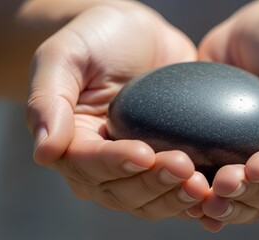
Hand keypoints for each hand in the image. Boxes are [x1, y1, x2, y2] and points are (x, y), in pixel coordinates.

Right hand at [26, 2, 208, 219]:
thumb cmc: (95, 39)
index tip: (142, 153)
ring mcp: (137, 166)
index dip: (115, 164)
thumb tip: (44, 152)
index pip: (89, 165)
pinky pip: (177, 189)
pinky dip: (194, 198)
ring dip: (176, 197)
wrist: (136, 35)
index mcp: (73, 143)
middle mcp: (104, 163)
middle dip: (153, 184)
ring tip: (202, 185)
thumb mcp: (63, 56)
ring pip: (152, 199)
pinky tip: (214, 192)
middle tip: (182, 167)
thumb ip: (48, 100)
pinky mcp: (166, 160)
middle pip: (123, 191)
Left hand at [198, 2, 258, 230]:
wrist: (256, 31)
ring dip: (226, 204)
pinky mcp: (223, 152)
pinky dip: (205, 198)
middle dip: (247, 192)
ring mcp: (251, 157)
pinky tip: (192, 205)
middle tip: (222, 185)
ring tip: (203, 201)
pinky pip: (216, 182)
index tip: (255, 168)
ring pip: (245, 197)